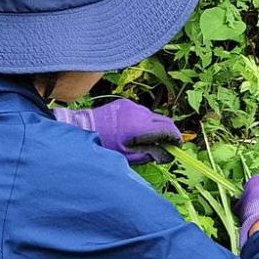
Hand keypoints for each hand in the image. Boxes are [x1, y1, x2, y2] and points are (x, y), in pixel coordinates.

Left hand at [53, 98, 181, 164]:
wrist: (81, 128)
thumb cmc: (104, 146)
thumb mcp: (128, 156)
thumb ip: (151, 154)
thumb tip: (168, 155)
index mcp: (140, 127)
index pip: (168, 129)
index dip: (176, 138)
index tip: (177, 147)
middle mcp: (139, 112)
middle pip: (164, 120)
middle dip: (169, 132)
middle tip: (167, 145)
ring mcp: (132, 105)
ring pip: (153, 116)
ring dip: (155, 126)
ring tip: (146, 139)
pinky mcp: (125, 102)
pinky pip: (141, 112)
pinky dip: (143, 121)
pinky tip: (133, 130)